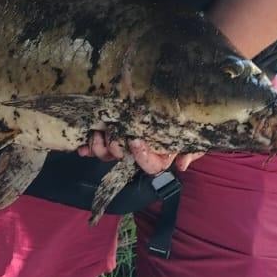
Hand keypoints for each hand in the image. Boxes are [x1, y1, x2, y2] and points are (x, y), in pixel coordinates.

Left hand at [77, 131, 203, 174]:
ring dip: (99, 147)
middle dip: (114, 149)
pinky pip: (98, 146)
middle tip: (110, 134)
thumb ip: (193, 151)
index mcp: (160, 158)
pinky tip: (80, 147)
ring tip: (96, 134)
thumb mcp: (196, 139)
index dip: (141, 156)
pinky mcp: (113, 135)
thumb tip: (181, 166)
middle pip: (124, 161)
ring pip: (108, 154)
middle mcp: (140, 155)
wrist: (180, 110)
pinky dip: (88, 147)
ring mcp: (124, 147)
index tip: (134, 139)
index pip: (150, 166)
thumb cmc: (187, 126)